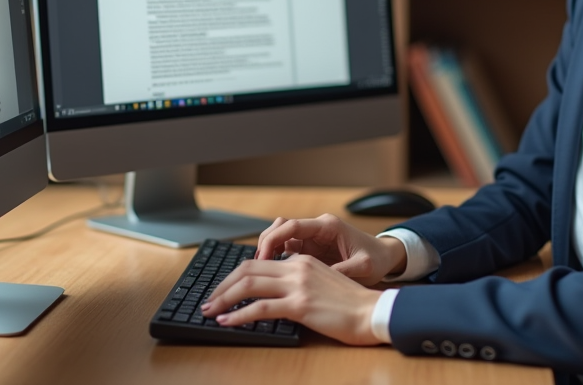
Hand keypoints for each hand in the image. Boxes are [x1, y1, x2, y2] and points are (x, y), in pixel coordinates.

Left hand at [200, 254, 383, 345]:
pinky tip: (227, 321)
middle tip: (208, 299)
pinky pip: (261, 307)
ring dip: (223, 297)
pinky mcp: (300, 304)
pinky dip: (238, 314)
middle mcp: (297, 267)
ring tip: (210, 310)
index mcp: (302, 260)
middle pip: (247, 268)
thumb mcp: (323, 283)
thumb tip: (275, 294)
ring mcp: (298, 284)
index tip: (222, 288)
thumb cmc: (352, 305)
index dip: (235, 274)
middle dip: (222, 284)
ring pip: (249, 284)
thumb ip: (300, 282)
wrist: (373, 312)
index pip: (258, 261)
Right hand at [255, 213, 406, 285]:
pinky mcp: (311, 249)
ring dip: (269, 251)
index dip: (273, 240)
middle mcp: (317, 229)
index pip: (292, 226)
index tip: (263, 259)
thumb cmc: (376, 259)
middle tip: (257, 267)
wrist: (386, 257)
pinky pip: (287, 249)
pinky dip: (277, 258)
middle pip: (281, 228)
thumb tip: (318, 281)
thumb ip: (341, 272)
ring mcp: (313, 238)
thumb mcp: (362, 268)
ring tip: (261, 272)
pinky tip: (274, 274)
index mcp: (328, 227)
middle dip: (265, 244)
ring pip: (281, 237)